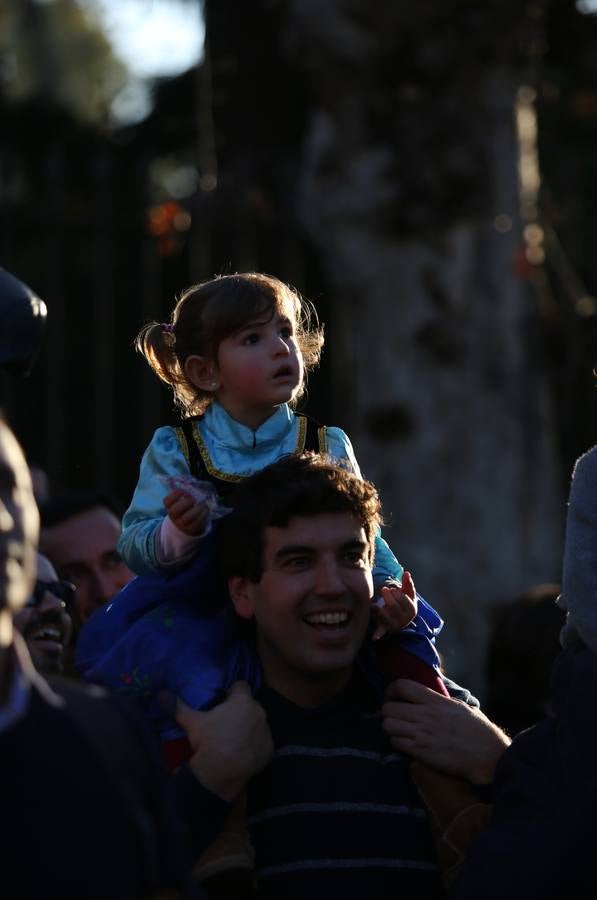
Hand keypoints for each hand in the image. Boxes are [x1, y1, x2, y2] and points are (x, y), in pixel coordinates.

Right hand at [164, 488, 209, 536]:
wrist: (188, 524)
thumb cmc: (185, 508)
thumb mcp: (181, 501)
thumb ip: (185, 493)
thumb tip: (192, 484)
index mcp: (169, 507)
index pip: (167, 501)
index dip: (174, 495)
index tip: (183, 490)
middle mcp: (173, 516)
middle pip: (174, 511)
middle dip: (185, 503)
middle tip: (193, 499)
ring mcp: (181, 524)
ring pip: (186, 518)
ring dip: (197, 509)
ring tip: (203, 504)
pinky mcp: (190, 529)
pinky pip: (196, 523)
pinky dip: (202, 515)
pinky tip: (206, 509)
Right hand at [174, 681, 273, 800]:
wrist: (221, 773)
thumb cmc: (208, 741)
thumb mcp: (192, 722)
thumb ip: (178, 706)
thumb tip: (160, 694)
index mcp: (242, 701)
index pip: (241, 686)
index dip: (232, 692)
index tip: (223, 701)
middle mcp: (258, 712)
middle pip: (250, 705)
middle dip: (240, 711)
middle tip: (225, 722)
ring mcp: (266, 731)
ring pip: (257, 723)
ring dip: (249, 727)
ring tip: (233, 739)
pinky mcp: (269, 749)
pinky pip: (263, 742)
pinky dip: (255, 745)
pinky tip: (242, 753)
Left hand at [371, 570, 416, 639]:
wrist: (401, 616)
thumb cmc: (405, 602)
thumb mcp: (408, 593)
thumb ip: (408, 583)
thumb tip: (406, 573)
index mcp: (412, 610)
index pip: (402, 599)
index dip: (396, 592)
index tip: (392, 589)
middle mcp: (404, 620)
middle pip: (393, 606)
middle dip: (388, 596)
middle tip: (384, 590)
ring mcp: (395, 625)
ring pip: (385, 616)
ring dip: (378, 610)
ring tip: (374, 604)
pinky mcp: (385, 628)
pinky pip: (381, 632)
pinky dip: (378, 634)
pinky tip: (374, 638)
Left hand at [382, 679, 510, 783]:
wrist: (487, 755)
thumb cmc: (477, 729)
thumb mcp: (458, 706)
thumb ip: (438, 699)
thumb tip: (425, 694)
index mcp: (434, 700)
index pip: (401, 686)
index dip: (391, 690)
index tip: (393, 697)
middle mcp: (424, 715)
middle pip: (388, 708)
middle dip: (388, 712)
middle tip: (395, 716)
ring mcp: (421, 734)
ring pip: (388, 726)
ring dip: (391, 728)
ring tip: (400, 730)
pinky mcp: (420, 752)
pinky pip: (396, 743)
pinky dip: (397, 743)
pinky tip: (407, 743)